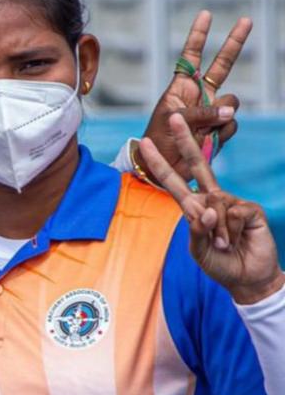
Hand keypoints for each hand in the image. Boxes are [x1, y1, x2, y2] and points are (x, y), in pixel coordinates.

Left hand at [138, 11, 249, 184]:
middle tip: (246, 20)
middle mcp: (199, 95)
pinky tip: (205, 141)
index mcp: (180, 87)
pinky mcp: (220, 129)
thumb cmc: (158, 140)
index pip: (191, 56)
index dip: (199, 36)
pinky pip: (230, 124)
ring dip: (217, 116)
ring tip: (197, 130)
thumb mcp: (172, 120)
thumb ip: (201, 112)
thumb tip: (230, 111)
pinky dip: (219, 133)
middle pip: (222, 65)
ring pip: (230, 103)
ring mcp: (212, 111)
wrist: (161, 168)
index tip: (206, 14)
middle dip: (234, 43)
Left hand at [139, 113, 283, 303]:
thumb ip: (197, 230)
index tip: (144, 143)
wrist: (247, 278)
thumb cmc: (219, 263)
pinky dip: (230, 231)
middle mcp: (211, 198)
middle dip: (185, 139)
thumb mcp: (198, 250)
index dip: (159, 163)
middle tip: (173, 116)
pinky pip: (233, 213)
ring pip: (214, 204)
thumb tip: (207, 209)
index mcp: (193, 206)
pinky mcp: (249, 209)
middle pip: (197, 165)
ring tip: (224, 246)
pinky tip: (235, 240)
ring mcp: (231, 201)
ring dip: (217, 232)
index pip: (173, 181)